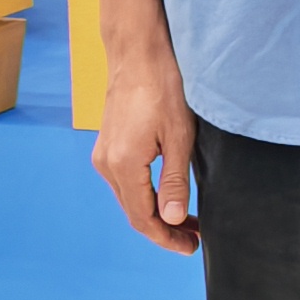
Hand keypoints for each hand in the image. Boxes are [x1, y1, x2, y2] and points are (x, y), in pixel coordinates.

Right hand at [94, 36, 201, 251]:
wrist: (138, 52)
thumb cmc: (163, 87)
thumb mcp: (179, 137)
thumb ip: (175, 181)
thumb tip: (173, 219)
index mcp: (123, 165)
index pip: (144, 218)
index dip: (167, 238)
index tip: (192, 247)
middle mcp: (106, 163)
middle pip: (134, 213)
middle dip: (164, 230)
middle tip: (194, 239)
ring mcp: (104, 154)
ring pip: (130, 198)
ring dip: (156, 213)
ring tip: (187, 221)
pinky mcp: (108, 144)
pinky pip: (126, 182)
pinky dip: (146, 195)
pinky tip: (167, 196)